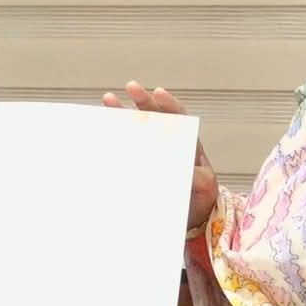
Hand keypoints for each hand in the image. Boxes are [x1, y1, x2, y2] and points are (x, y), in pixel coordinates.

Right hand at [101, 81, 216, 230]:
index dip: (168, 104)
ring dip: (123, 113)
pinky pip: (127, 148)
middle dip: (143, 100)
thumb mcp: (204, 188)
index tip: (158, 93)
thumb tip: (186, 169)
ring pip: (137, 129)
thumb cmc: (200, 200)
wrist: (190, 218)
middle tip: (131, 87)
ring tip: (108, 99)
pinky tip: (100, 130)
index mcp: (187, 145)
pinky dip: (114, 138)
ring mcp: (153, 153)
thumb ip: (198, 177)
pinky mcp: (141, 166)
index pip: (179, 118)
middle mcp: (169, 144)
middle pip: (155, 116)